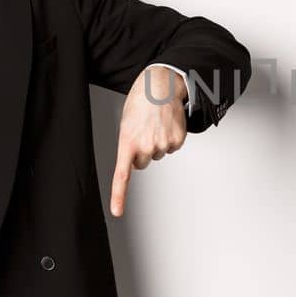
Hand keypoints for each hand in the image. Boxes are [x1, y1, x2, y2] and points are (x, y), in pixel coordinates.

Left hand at [110, 66, 187, 216]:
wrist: (161, 85)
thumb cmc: (141, 101)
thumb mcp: (127, 123)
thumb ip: (129, 143)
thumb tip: (137, 157)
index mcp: (127, 142)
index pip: (122, 175)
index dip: (119, 196)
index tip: (118, 211)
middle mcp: (145, 147)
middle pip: (143, 162)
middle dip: (142, 150)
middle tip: (144, 131)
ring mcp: (163, 145)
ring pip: (158, 154)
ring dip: (157, 141)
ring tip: (155, 123)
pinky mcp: (177, 141)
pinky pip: (172, 147)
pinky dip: (170, 137)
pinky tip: (167, 124)